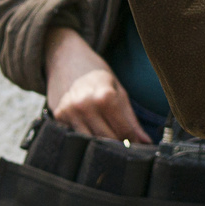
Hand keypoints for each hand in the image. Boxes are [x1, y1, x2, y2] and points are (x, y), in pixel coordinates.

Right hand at [44, 27, 149, 142]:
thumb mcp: (118, 90)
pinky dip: (84, 140)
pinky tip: (90, 134)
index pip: (124, 131)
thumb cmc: (96, 73)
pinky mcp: (58, 117)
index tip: (139, 147)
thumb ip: (131, 119)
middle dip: (119, 145)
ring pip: (90, 143)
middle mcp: (86, 105)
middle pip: (108, 140)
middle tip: (125, 147)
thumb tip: (146, 142)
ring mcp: (70, 112)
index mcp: (105, 97)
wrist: (66, 57)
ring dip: (101, 146)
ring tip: (109, 143)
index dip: (133, 141)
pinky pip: (75, 137)